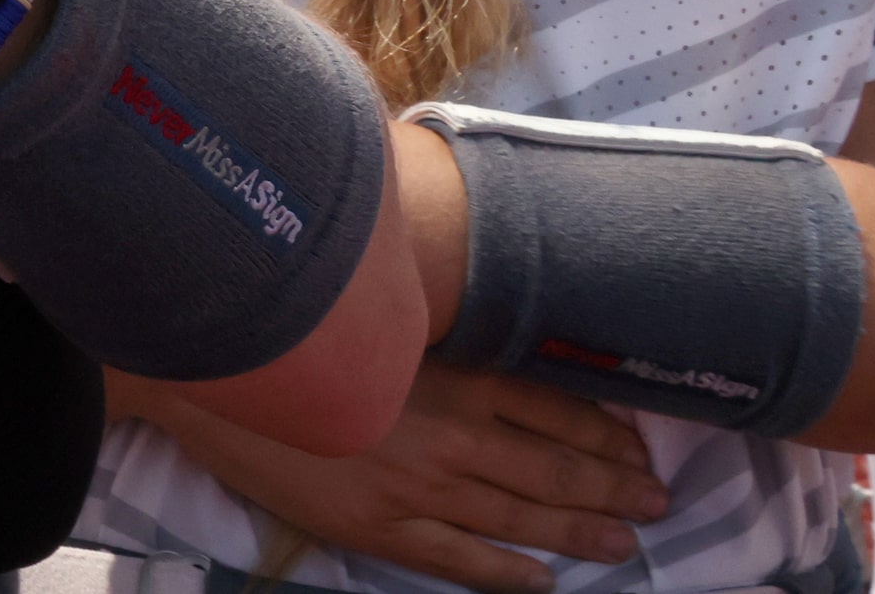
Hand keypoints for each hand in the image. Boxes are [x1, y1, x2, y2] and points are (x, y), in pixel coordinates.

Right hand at [152, 361, 669, 593]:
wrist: (216, 375)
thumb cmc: (297, 329)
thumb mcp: (383, 308)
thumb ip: (443, 321)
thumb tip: (492, 312)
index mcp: (456, 374)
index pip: (559, 409)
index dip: (607, 435)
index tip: (641, 448)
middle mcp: (454, 435)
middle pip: (557, 469)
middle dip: (615, 489)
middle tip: (658, 503)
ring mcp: (420, 489)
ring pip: (522, 518)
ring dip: (579, 533)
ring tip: (625, 544)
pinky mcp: (380, 528)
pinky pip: (459, 560)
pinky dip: (507, 574)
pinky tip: (541, 582)